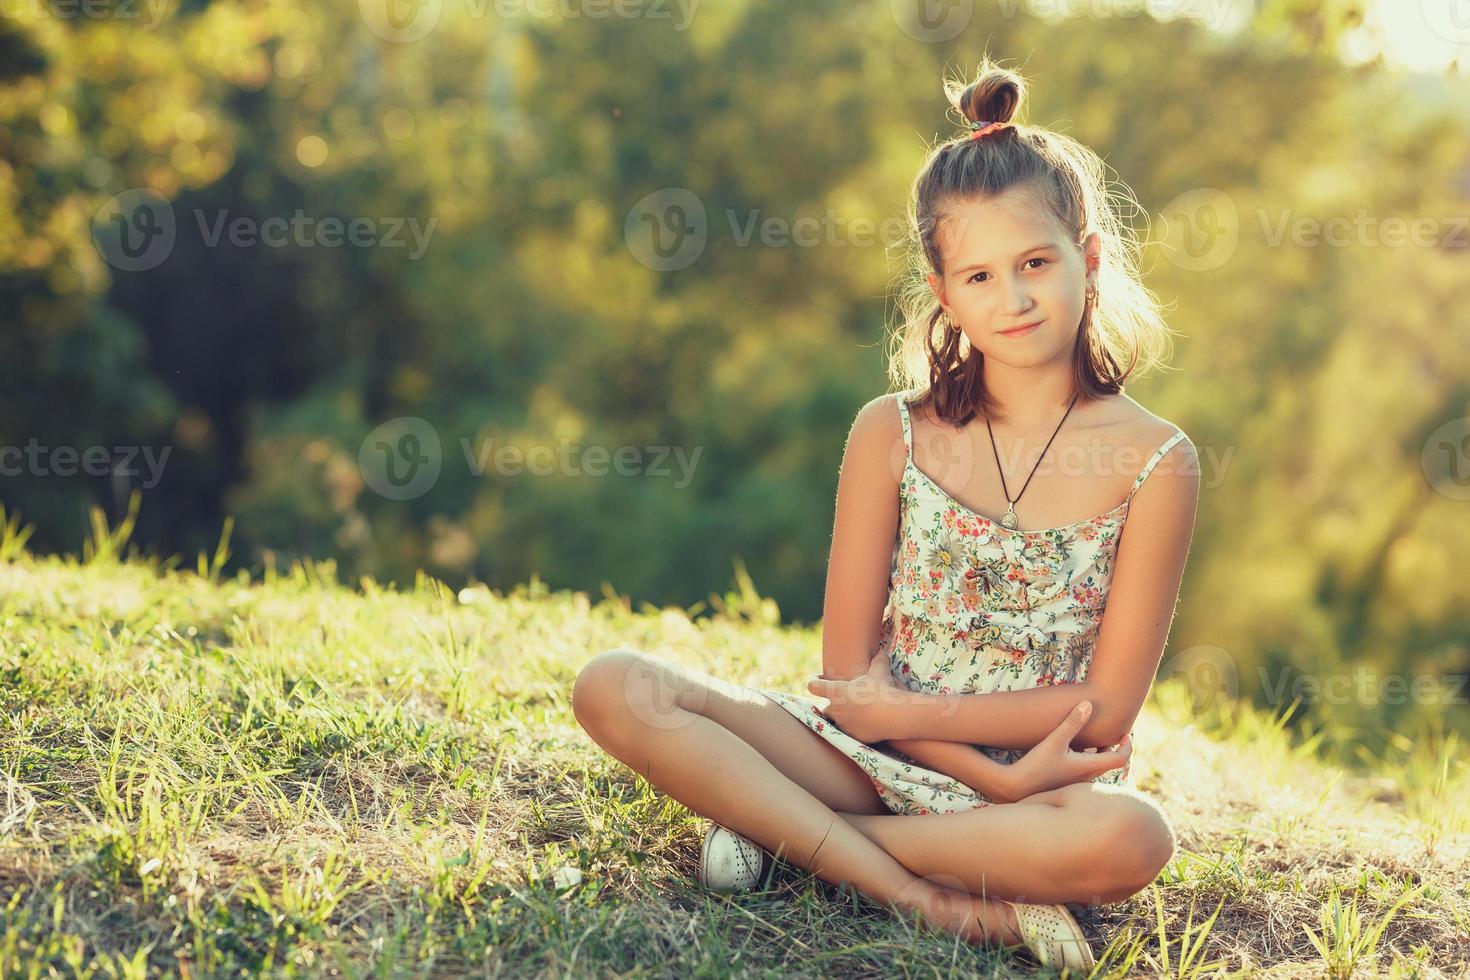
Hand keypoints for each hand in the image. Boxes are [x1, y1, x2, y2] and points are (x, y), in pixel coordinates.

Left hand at [805, 654, 908, 743]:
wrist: (894, 715)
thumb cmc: (883, 690)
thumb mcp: (880, 670)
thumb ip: (878, 660)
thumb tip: (882, 653)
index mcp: (836, 691)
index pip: (813, 686)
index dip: (815, 681)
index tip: (821, 679)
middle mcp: (836, 709)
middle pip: (824, 709)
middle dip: (832, 706)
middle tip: (844, 700)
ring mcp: (844, 724)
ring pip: (837, 722)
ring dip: (843, 718)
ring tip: (857, 713)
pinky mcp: (855, 736)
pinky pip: (851, 732)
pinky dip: (856, 728)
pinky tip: (867, 723)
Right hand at [1001, 700, 1130, 802]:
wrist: (1016, 788)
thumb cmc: (1036, 765)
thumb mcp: (1054, 741)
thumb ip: (1072, 723)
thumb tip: (1088, 704)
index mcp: (1089, 768)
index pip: (1120, 759)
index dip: (1127, 746)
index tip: (1125, 733)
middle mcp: (1086, 778)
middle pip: (1110, 762)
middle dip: (1113, 746)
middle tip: (1111, 732)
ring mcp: (1076, 782)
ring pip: (1097, 767)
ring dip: (1098, 753)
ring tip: (1091, 737)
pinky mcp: (1066, 783)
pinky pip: (1085, 770)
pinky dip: (1086, 759)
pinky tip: (1071, 749)